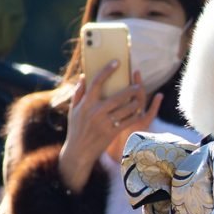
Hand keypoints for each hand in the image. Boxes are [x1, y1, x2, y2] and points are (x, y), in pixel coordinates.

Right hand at [57, 62, 159, 191]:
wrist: (78, 151)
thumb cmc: (76, 128)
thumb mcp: (73, 110)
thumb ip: (78, 93)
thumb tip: (84, 76)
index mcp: (85, 104)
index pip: (96, 83)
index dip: (107, 71)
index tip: (117, 62)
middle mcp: (95, 112)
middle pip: (117, 96)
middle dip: (130, 89)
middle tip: (138, 84)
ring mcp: (104, 123)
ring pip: (125, 109)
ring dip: (135, 102)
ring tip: (140, 97)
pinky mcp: (112, 133)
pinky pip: (127, 121)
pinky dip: (134, 115)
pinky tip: (138, 110)